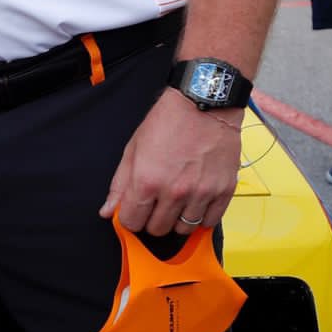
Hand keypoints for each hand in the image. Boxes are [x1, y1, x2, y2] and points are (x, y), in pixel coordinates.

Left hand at [101, 89, 243, 238]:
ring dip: (177, 220)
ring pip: (184, 228)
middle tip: (156, 204)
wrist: (205, 102)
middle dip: (152, 220)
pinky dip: (201, 216)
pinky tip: (196, 202)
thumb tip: (107, 211)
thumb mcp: (133, 149)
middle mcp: (174, 192)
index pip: (132, 222)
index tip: (135, 211)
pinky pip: (210, 221)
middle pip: (157, 229)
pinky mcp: (224, 190)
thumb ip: (119, 185)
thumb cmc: (168, 122)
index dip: (130, 218)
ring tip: (177, 201)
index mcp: (147, 181)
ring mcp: (201, 193)